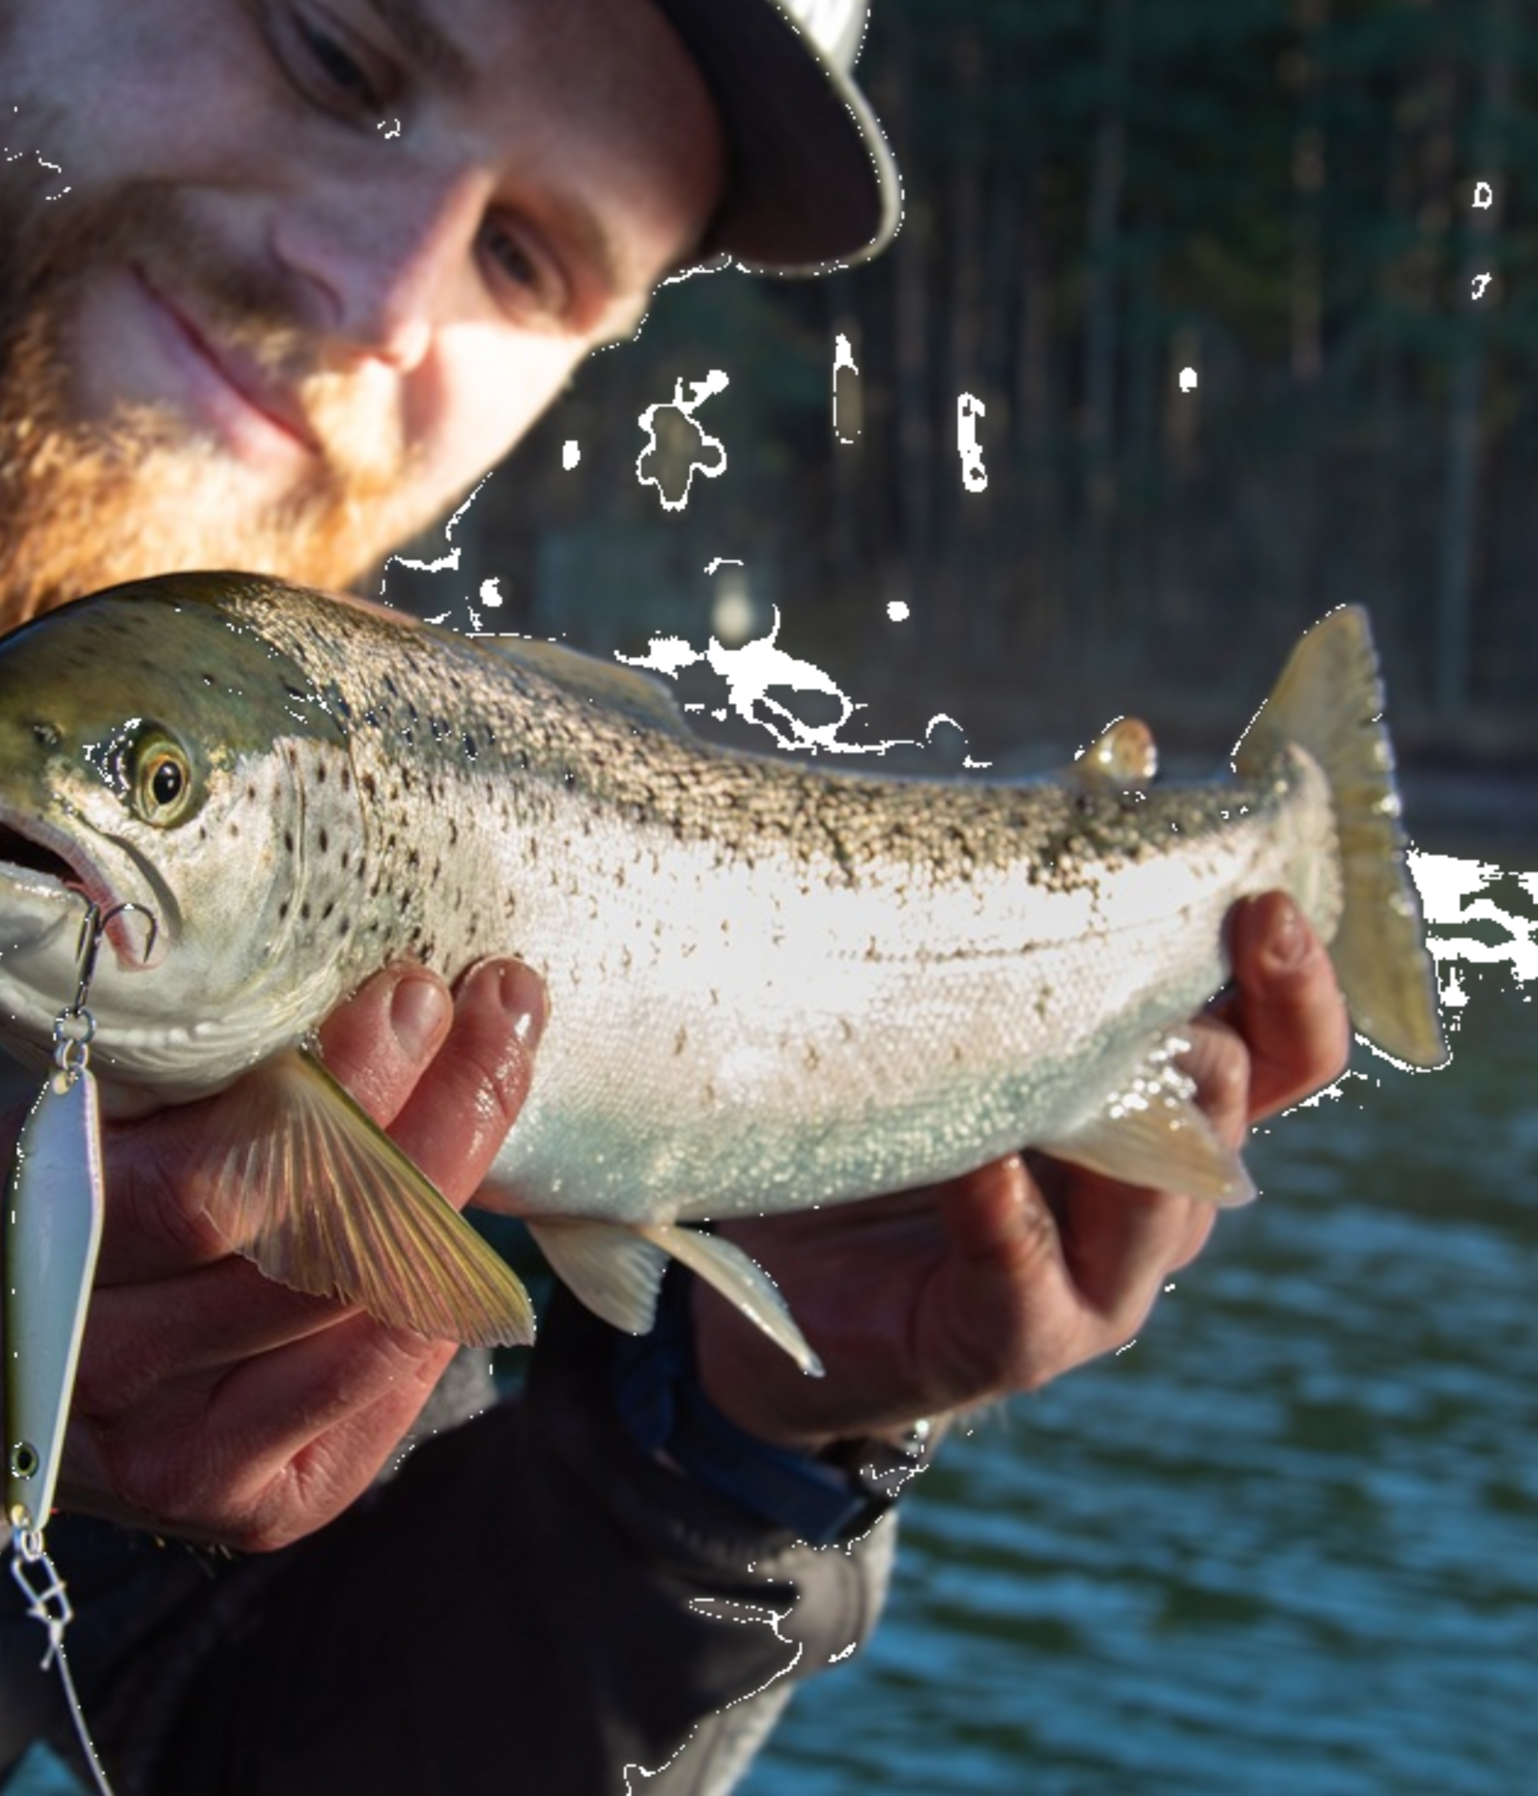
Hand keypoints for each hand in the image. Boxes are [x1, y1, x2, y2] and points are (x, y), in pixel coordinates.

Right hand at [0, 960, 545, 1550]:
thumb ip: (27, 998)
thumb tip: (131, 877)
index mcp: (7, 1247)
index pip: (208, 1186)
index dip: (333, 1093)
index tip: (410, 989)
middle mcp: (90, 1375)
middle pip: (311, 1253)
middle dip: (433, 1118)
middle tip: (498, 1004)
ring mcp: (169, 1459)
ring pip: (361, 1319)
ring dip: (462, 1185)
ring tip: (506, 1064)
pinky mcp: (239, 1503)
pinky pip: (375, 1393)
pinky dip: (438, 1290)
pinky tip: (474, 1193)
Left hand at [692, 891, 1348, 1452]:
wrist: (789, 1278)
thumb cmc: (891, 1111)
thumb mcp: (963, 1000)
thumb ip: (1047, 898)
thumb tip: (1130, 745)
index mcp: (1157, 1105)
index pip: (1277, 1049)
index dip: (1293, 982)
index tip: (1265, 896)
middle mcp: (1151, 1192)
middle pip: (1238, 1118)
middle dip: (1227, 1037)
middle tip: (1209, 962)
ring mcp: (1096, 1276)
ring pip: (1162, 1208)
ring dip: (1140, 1127)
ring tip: (1120, 1055)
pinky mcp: (1016, 1336)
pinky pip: (1026, 1275)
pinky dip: (1006, 1213)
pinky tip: (978, 1159)